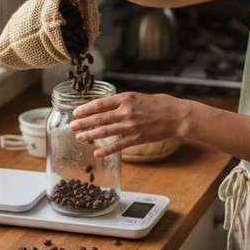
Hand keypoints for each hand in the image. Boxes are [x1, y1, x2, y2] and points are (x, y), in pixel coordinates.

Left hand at [70, 92, 188, 157]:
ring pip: (105, 132)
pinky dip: (106, 149)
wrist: (177, 116)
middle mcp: (126, 111)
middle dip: (83, 123)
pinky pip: (118, 145)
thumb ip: (123, 102)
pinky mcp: (137, 138)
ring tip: (80, 137)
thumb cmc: (160, 104)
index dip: (85, 109)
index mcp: (126, 98)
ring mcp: (131, 126)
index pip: (100, 104)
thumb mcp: (138, 96)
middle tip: (72, 126)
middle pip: (99, 118)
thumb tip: (106, 107)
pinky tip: (97, 152)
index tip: (76, 113)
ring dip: (90, 135)